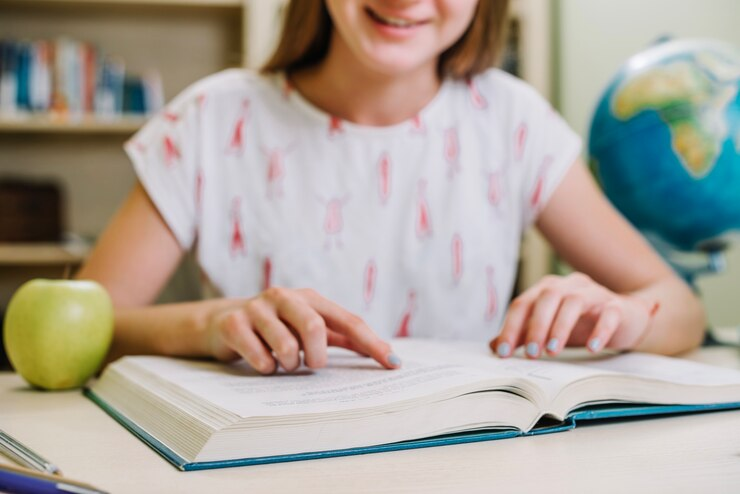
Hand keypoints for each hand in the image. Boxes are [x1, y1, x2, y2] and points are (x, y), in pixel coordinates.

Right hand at [206, 287, 399, 373]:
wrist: (221, 322)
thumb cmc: (275, 327)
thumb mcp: (307, 327)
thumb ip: (342, 336)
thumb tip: (384, 351)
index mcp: (309, 298)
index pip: (348, 321)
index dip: (371, 343)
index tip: (393, 363)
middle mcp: (284, 297)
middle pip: (315, 328)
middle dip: (316, 356)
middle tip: (311, 365)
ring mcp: (257, 308)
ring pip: (286, 346)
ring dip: (289, 365)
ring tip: (282, 363)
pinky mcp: (233, 323)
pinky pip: (260, 357)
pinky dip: (266, 368)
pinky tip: (261, 362)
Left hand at [490, 273, 657, 358]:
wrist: (623, 319)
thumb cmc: (580, 324)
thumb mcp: (547, 329)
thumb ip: (522, 335)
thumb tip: (493, 346)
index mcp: (547, 289)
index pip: (523, 303)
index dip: (511, 327)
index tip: (503, 353)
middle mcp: (568, 285)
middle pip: (547, 297)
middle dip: (536, 326)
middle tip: (531, 353)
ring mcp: (594, 292)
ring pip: (574, 301)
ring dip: (560, 327)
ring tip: (553, 351)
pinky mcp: (616, 306)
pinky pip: (608, 314)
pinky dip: (599, 330)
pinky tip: (592, 348)